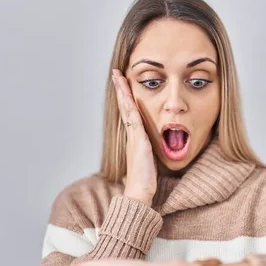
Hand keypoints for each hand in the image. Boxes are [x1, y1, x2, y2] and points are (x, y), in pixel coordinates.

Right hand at [112, 69, 156, 205]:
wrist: (139, 193)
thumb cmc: (144, 179)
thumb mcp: (148, 158)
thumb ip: (147, 148)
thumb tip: (149, 144)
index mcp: (134, 137)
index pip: (129, 112)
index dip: (125, 97)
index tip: (123, 83)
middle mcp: (131, 135)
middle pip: (124, 106)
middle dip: (120, 89)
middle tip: (116, 73)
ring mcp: (133, 138)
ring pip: (126, 110)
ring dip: (123, 93)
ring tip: (118, 78)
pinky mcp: (139, 142)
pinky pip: (134, 121)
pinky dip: (130, 108)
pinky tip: (129, 97)